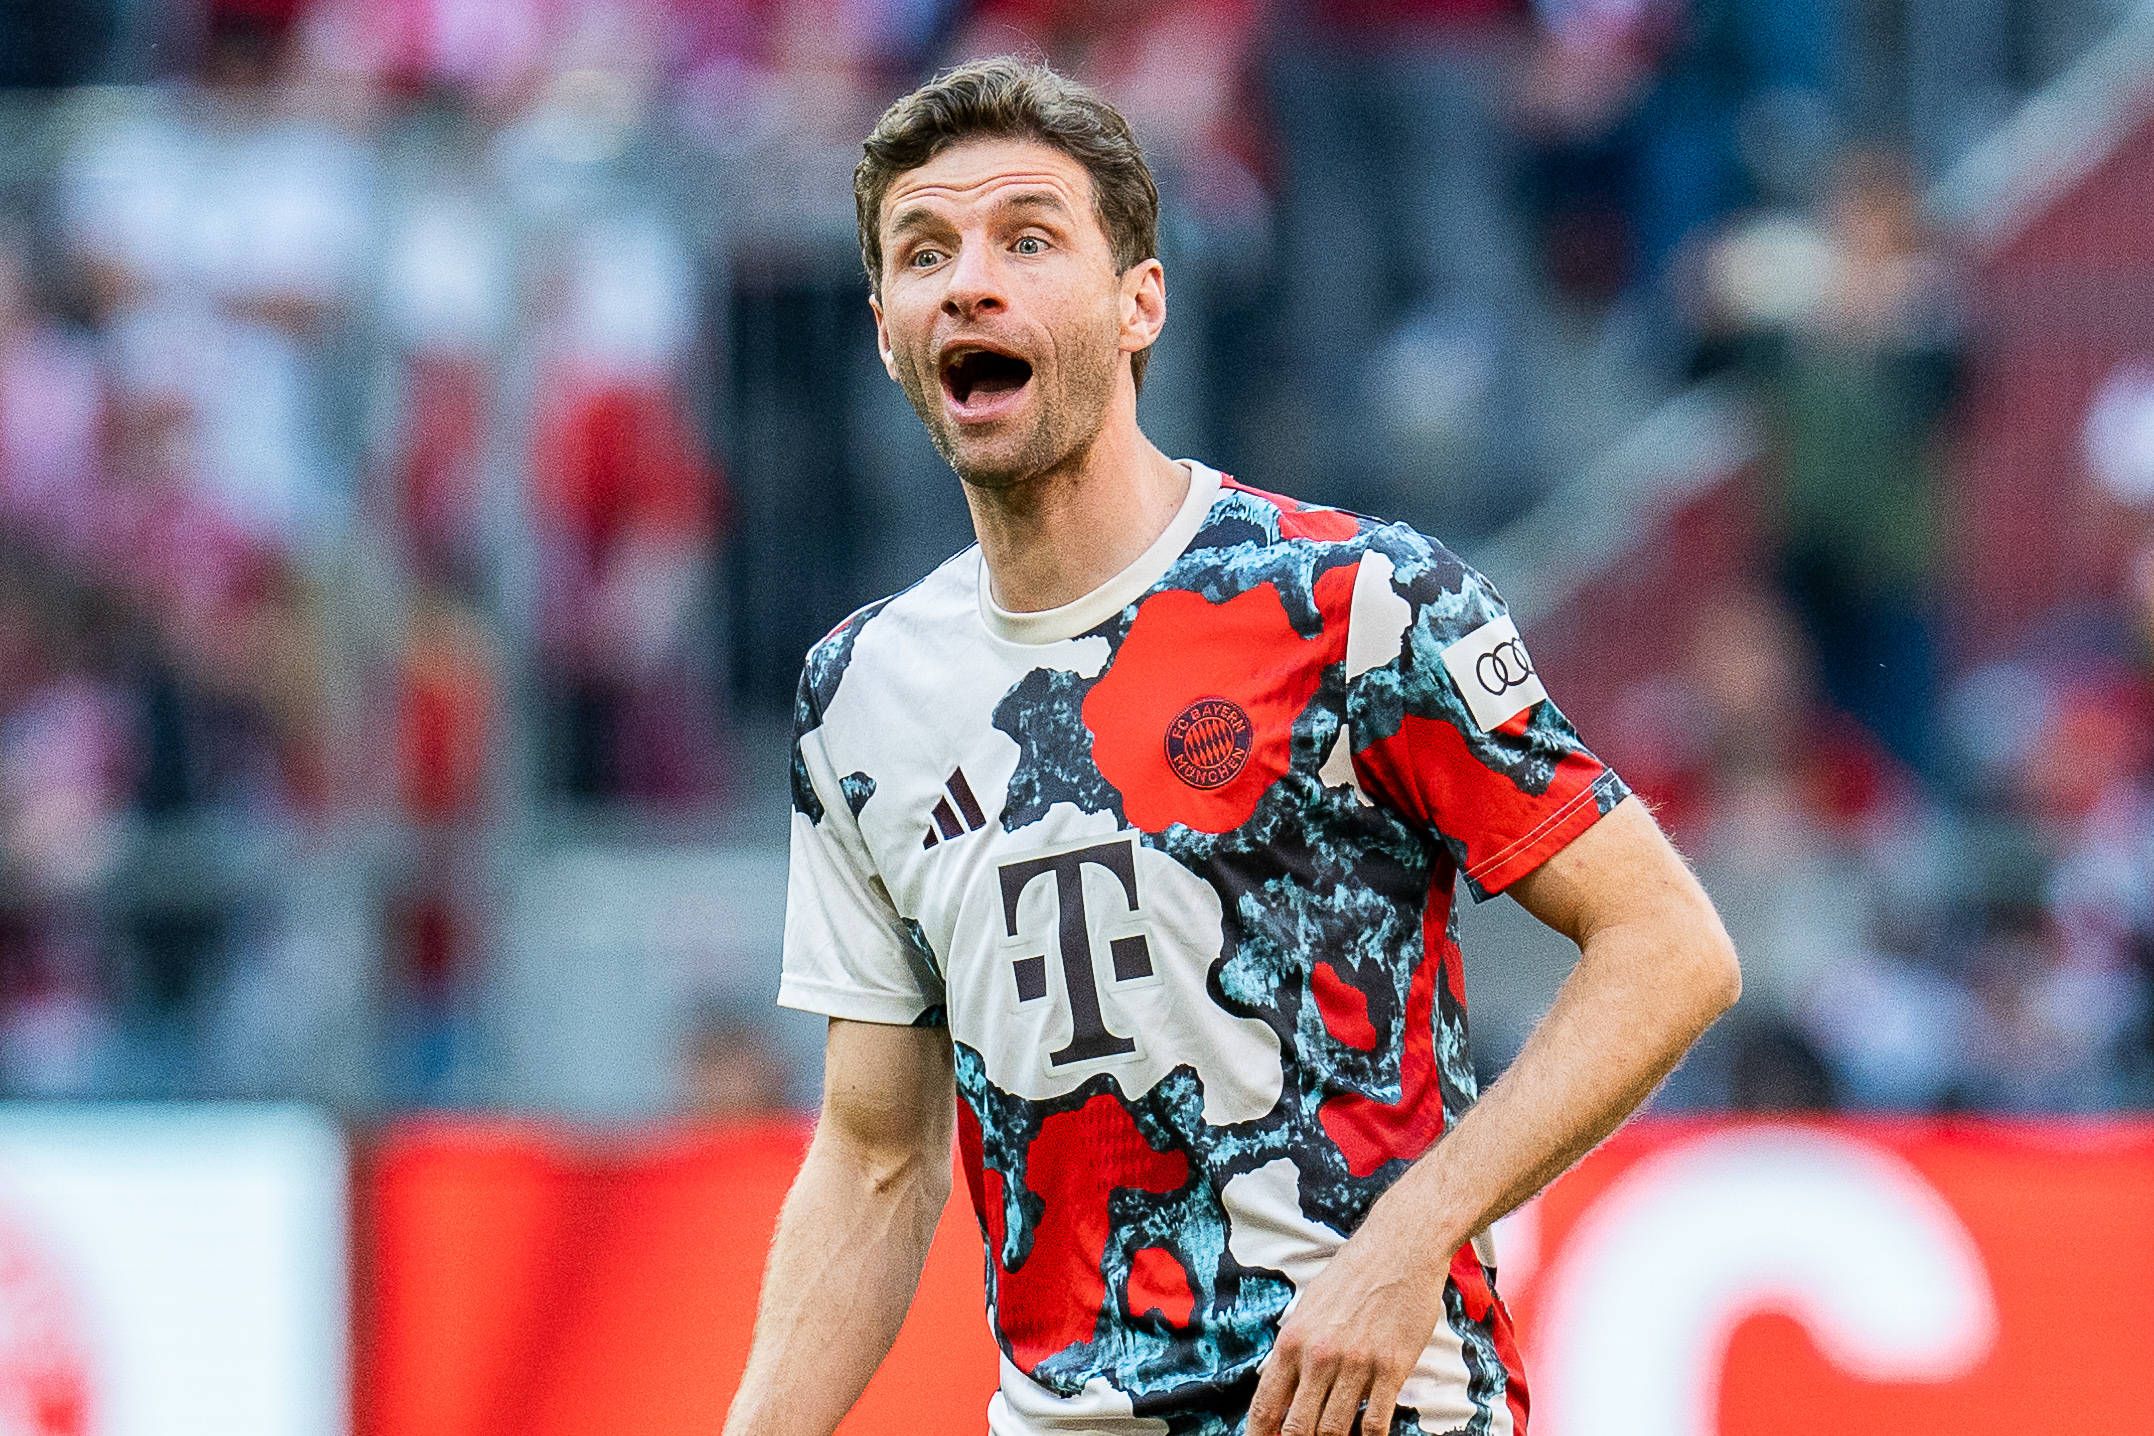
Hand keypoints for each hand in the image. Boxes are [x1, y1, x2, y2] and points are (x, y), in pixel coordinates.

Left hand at [1246, 1209, 1448, 1435]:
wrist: (1400, 1247)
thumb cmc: (1351, 1275)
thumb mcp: (1308, 1307)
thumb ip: (1292, 1349)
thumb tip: (1277, 1388)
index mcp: (1292, 1341)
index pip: (1265, 1406)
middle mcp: (1319, 1356)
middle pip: (1297, 1428)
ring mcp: (1357, 1364)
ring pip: (1335, 1431)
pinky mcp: (1392, 1368)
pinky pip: (1376, 1422)